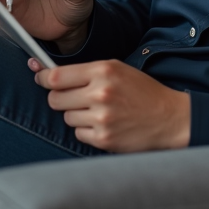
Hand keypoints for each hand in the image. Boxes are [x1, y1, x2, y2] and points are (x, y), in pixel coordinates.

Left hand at [29, 57, 190, 152]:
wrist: (169, 118)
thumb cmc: (142, 91)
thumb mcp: (117, 69)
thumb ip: (86, 72)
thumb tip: (49, 74)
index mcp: (103, 71)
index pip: (56, 76)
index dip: (42, 77)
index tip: (39, 78)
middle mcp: (100, 94)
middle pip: (55, 99)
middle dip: (60, 98)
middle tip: (74, 98)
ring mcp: (101, 118)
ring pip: (66, 117)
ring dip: (76, 115)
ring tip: (97, 111)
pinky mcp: (103, 139)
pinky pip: (78, 134)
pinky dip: (86, 130)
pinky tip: (103, 124)